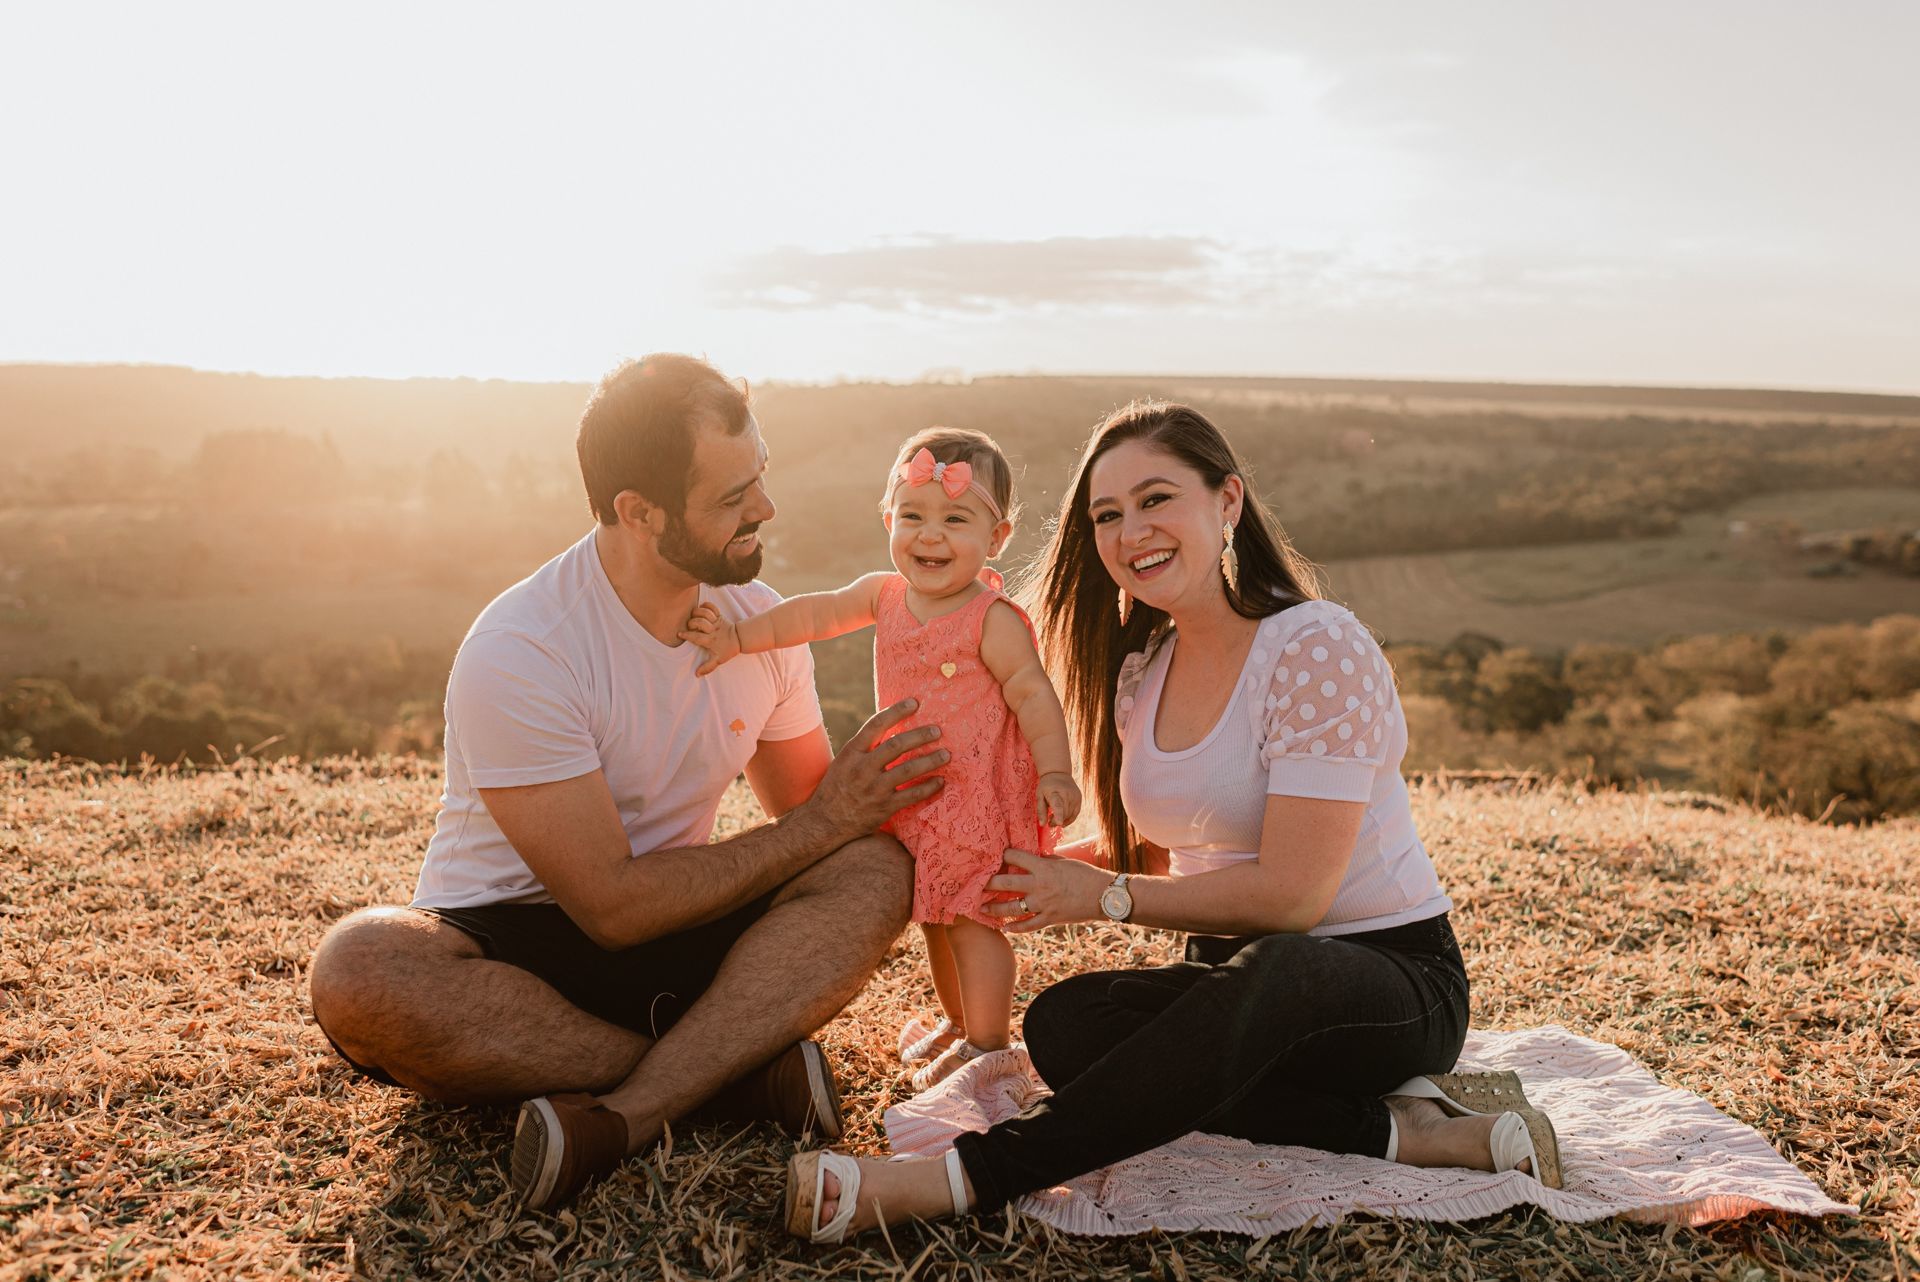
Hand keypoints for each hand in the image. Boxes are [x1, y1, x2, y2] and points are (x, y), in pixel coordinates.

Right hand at [678, 603, 739, 675]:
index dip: (687, 635)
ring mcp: (716, 621)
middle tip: (689, 626)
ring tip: (695, 617)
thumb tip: (697, 674)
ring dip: (697, 613)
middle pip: (699, 622)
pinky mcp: (719, 614)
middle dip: (691, 623)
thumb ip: (708, 667)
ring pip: (704, 612)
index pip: (696, 637)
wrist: (740, 638)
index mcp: (711, 640)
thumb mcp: (719, 660)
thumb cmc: (728, 649)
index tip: (680, 634)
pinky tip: (702, 609)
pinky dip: (706, 605)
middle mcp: (713, 629)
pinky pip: (712, 606)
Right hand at [803, 699, 946, 843]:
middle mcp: (863, 768)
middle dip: (920, 736)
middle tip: (937, 731)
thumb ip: (866, 747)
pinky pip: (912, 795)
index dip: (897, 711)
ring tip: (946, 754)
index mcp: (852, 752)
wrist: (825, 822)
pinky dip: (928, 787)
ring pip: (909, 769)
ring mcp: (874, 788)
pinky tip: (940, 781)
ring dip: (931, 760)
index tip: (914, 702)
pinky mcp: (884, 807)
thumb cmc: (837, 787)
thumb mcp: (844, 761)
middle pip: (897, 745)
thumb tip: (893, 728)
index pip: (876, 724)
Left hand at [985, 847, 1107, 932]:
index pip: (1014, 858)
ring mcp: (1043, 905)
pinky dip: (1015, 928)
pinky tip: (1004, 928)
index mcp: (1043, 868)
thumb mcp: (1064, 861)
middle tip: (977, 883)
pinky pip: (1027, 926)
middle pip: (1005, 884)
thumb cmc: (1085, 874)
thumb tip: (1030, 857)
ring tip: (982, 908)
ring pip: (1011, 908)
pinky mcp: (1049, 919)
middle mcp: (1039, 886)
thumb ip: (1044, 860)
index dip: (1003, 855)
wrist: (1103, 896)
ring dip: (994, 908)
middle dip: (988, 883)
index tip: (995, 856)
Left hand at [1035, 771, 1080, 827]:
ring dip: (1062, 820)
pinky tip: (1063, 821)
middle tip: (1049, 822)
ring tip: (1054, 817)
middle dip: (1056, 821)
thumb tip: (1042, 824)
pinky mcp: (1079, 798)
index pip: (1058, 805)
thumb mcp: (1039, 796)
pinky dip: (1069, 819)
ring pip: (1070, 815)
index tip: (1059, 823)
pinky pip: (1075, 814)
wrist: (1058, 773)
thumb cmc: (1046, 786)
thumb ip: (1041, 810)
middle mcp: (1067, 794)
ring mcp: (1075, 796)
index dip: (1058, 815)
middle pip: (1064, 813)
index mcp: (1055, 792)